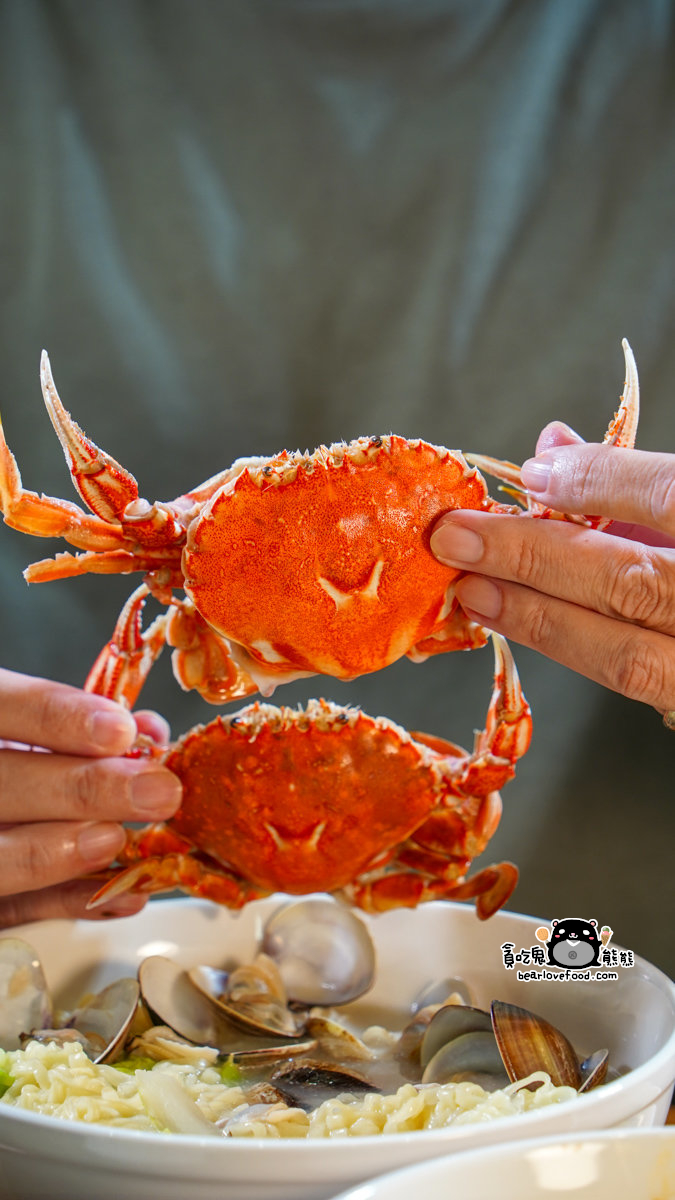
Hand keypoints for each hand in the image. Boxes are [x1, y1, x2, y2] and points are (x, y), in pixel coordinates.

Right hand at [0, 669, 182, 925]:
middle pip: (9, 782)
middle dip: (88, 788)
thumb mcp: (40, 731)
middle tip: (157, 792)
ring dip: (66, 848)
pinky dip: (72, 902)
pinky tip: (123, 895)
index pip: (10, 707)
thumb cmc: (25, 765)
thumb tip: (147, 733)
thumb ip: (86, 728)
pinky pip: (18, 907)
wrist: (4, 815)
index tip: (122, 731)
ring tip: (120, 840)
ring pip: (1, 852)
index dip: (64, 719)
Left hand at [430, 423, 674, 720]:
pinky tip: (523, 620)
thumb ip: (643, 480)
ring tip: (472, 589)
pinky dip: (572, 647)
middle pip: (631, 583)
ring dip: (535, 617)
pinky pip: (634, 680)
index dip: (601, 481)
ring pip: (624, 653)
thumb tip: (553, 450)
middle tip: (455, 537)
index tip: (536, 471)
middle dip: (533, 556)